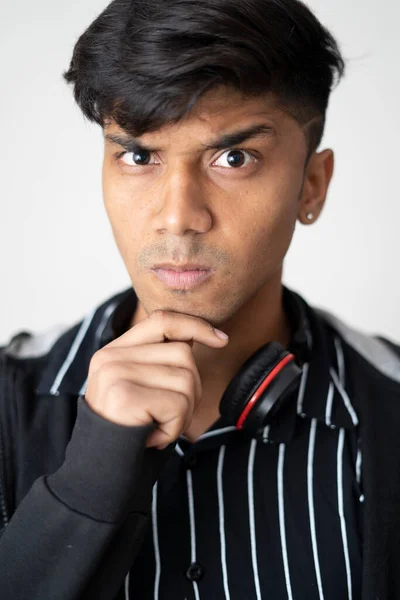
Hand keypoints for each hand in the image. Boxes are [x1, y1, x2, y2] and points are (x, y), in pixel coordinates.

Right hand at [85, 310, 228, 448]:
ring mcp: (115, 373)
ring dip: (183, 412)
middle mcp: (110, 356)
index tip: (222, 339)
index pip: (163, 320)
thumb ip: (160, 360)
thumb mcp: (141, 388)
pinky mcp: (123, 395)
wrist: (99, 471)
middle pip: (183, 354)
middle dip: (191, 389)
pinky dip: (175, 427)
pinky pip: (178, 405)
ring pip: (186, 380)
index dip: (196, 326)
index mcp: (114, 351)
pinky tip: (153, 437)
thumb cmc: (129, 431)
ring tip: (158, 427)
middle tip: (167, 416)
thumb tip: (199, 335)